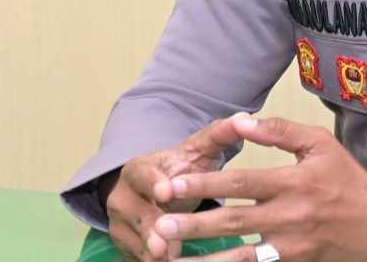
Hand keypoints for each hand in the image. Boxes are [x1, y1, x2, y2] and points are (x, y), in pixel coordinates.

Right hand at [105, 115, 245, 260]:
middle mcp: (123, 196)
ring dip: (150, 252)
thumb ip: (221, 134)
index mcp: (139, 169)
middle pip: (136, 213)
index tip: (168, 191)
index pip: (143, 174)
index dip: (154, 183)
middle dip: (150, 228)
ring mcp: (121, 224)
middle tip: (164, 244)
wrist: (161, 189)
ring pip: (134, 241)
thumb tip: (245, 118)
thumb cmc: (184, 169)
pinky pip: (135, 258)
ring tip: (170, 259)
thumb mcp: (200, 150)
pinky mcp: (125, 246)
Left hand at [150, 115, 366, 261]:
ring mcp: (291, 245)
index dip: (206, 183)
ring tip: (169, 256)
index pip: (243, 182)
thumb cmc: (347, 178)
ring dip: (203, 258)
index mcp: (295, 181)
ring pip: (240, 255)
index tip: (173, 182)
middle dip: (194, 222)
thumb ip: (280, 131)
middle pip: (234, 220)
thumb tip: (241, 121)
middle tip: (159, 224)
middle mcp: (290, 215)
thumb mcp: (319, 143)